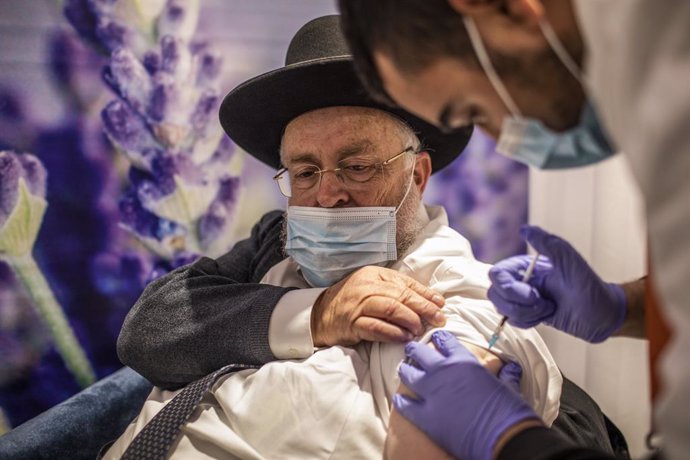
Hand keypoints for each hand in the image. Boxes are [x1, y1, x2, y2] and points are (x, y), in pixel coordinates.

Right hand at [311, 266, 445, 346]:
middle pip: (400, 296)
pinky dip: (393, 333)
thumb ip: (396, 290)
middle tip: (438, 318)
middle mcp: (365, 287)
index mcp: (373, 275)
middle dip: (423, 308)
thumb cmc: (352, 301)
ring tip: (421, 329)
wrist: (320, 314)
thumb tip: (429, 299)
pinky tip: (404, 338)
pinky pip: (376, 328)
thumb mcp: (372, 288)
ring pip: (390, 309)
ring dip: (410, 320)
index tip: (440, 304)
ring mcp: (357, 305)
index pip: (404, 283)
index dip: (425, 294)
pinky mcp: (351, 324)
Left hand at [394, 331, 538, 459]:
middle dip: (414, 350)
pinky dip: (401, 402)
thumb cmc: (509, 412)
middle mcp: (443, 372)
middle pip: (420, 353)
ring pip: (409, 375)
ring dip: (405, 371)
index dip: (440, 339)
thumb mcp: (509, 387)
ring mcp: (431, 394)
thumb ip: (506, 375)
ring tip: (403, 369)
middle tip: (411, 349)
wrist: (504, 439)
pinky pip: (406, 406)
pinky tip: (399, 400)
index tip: (436, 338)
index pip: (446, 342)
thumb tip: (511, 368)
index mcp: (464, 361)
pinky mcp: (426, 417)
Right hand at [487, 225, 626, 342]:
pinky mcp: (530, 316)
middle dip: (517, 303)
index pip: (496, 274)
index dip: (508, 287)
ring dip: (524, 313)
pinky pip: (513, 321)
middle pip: (495, 294)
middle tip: (542, 303)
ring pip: (502, 309)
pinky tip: (546, 316)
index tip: (534, 293)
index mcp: (526, 267)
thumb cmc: (589, 284)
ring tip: (547, 309)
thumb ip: (546, 243)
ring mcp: (524, 300)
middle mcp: (522, 282)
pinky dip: (528, 322)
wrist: (603, 314)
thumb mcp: (569, 259)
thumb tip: (523, 229)